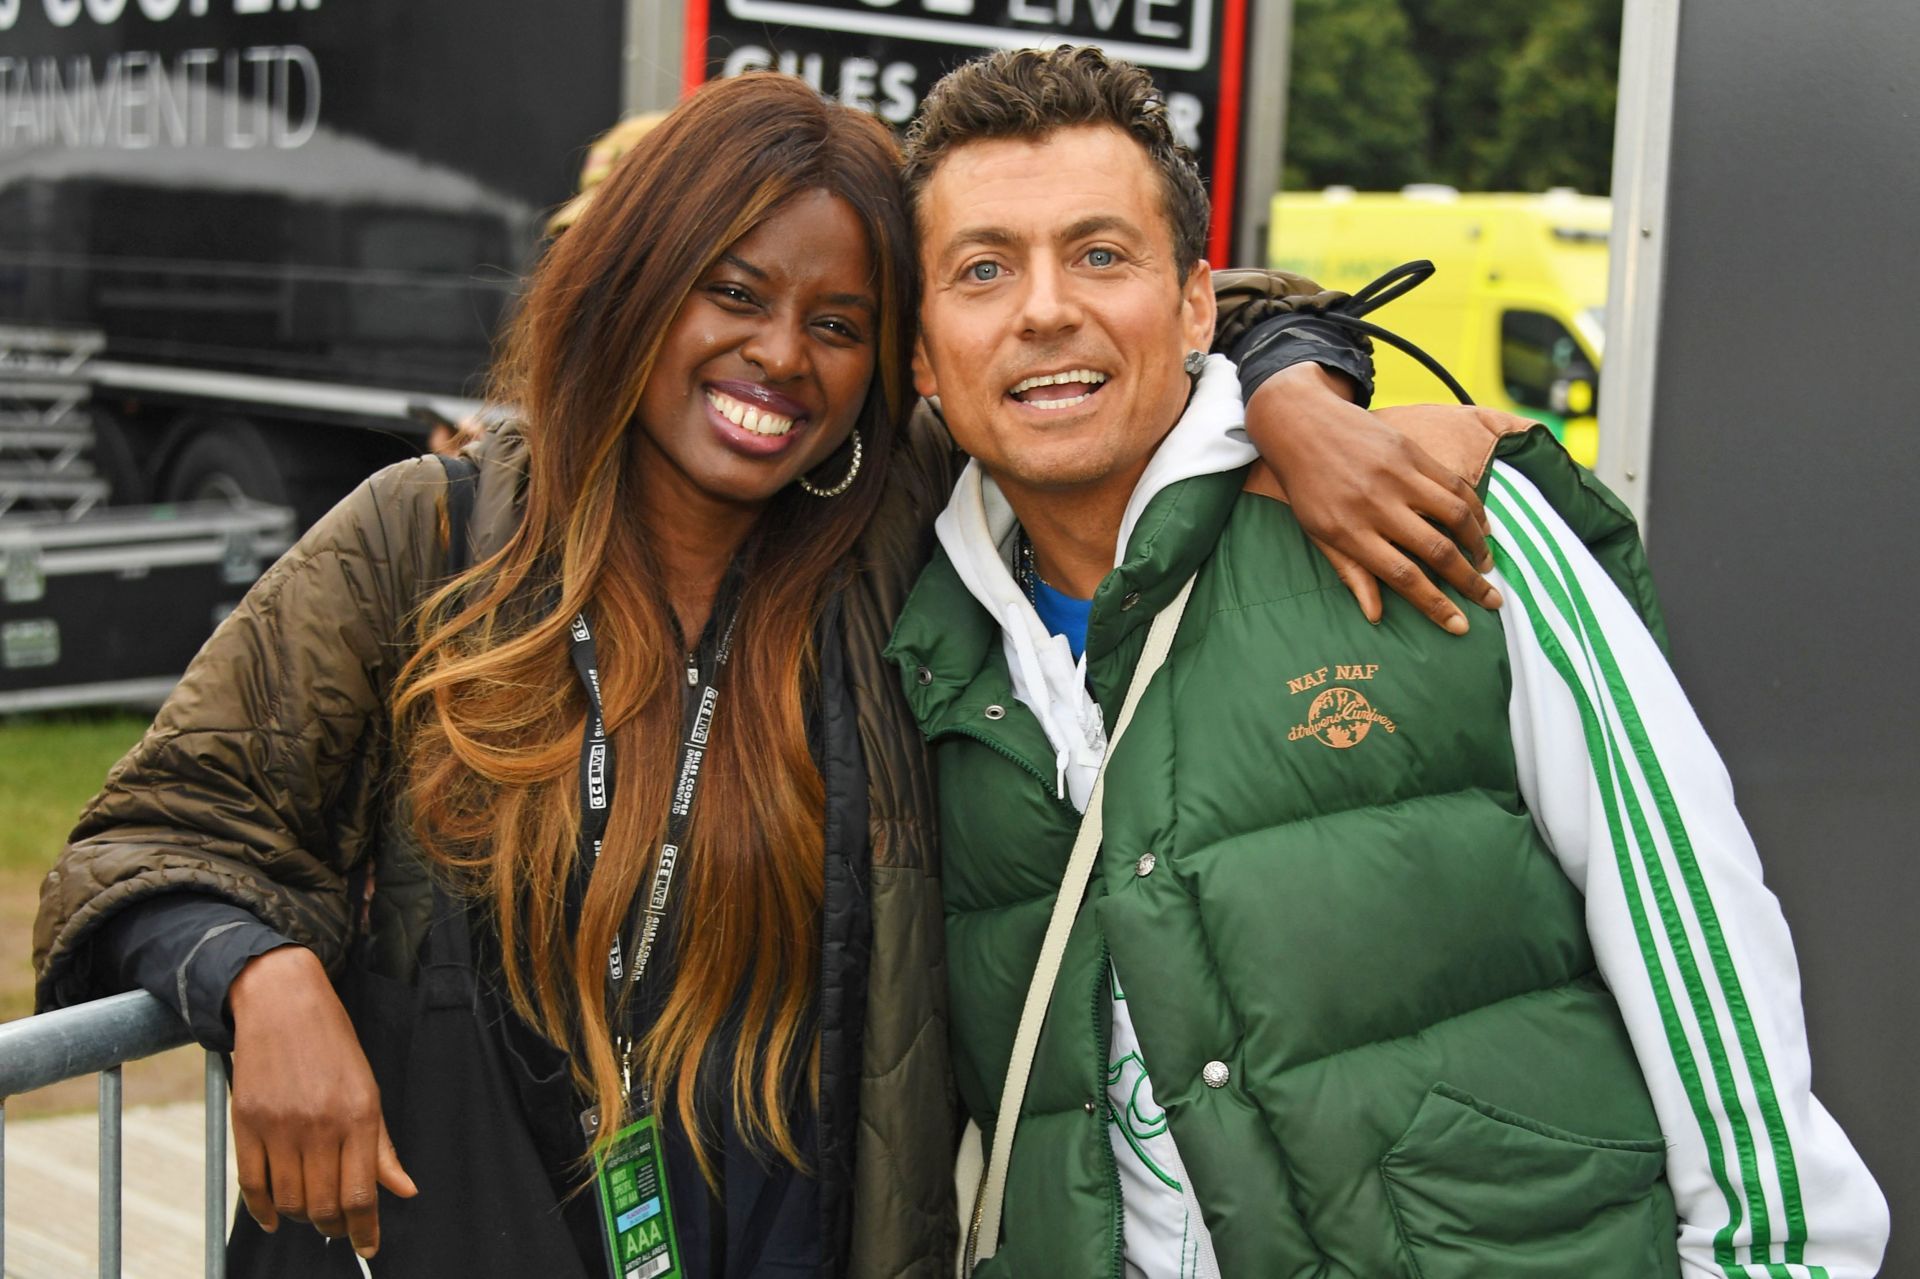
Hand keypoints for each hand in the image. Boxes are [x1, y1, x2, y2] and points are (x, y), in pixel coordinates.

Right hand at [228, 946, 416, 1257]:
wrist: (283, 1003)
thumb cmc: (333, 1044)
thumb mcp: (369, 1088)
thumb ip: (382, 1146)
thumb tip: (404, 1190)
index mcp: (359, 1115)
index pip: (362, 1192)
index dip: (366, 1229)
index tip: (368, 1248)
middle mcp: (320, 1125)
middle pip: (323, 1205)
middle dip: (335, 1226)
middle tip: (339, 1226)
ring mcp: (279, 1126)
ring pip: (289, 1201)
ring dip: (302, 1217)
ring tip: (312, 1212)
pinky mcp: (246, 1123)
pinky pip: (252, 1184)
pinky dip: (264, 1210)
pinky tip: (275, 1217)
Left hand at [1242, 365, 1501, 633]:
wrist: (1301, 425)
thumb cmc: (1307, 487)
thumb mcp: (1317, 534)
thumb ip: (1350, 573)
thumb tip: (1376, 616)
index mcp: (1350, 532)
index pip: (1402, 577)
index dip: (1435, 606)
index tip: (1460, 626)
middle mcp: (1377, 505)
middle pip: (1436, 550)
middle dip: (1469, 582)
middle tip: (1491, 601)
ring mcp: (1397, 476)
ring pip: (1455, 514)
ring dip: (1478, 545)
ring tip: (1485, 565)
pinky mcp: (1411, 452)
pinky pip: (1453, 483)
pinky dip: (1474, 507)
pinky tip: (1482, 527)